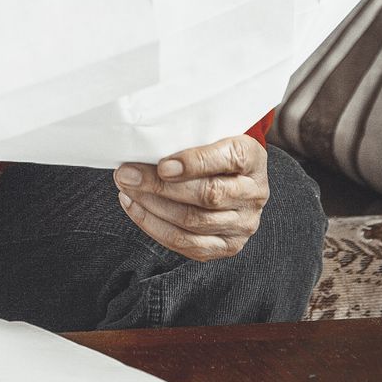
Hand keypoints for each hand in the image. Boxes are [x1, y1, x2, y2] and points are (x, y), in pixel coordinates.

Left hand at [113, 134, 268, 260]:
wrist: (231, 179)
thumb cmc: (211, 152)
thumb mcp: (209, 135)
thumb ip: (186, 138)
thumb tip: (143, 146)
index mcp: (252, 158)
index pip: (229, 158)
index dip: (195, 163)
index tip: (162, 164)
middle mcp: (254, 193)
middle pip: (207, 194)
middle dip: (160, 186)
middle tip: (127, 174)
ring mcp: (243, 223)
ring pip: (193, 221)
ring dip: (151, 206)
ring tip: (127, 189)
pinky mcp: (228, 246)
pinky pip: (187, 243)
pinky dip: (155, 226)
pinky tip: (135, 207)